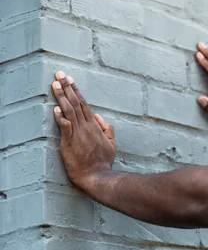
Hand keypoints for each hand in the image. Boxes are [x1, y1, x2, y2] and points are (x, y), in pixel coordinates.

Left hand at [52, 71, 116, 188]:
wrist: (96, 175)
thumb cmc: (103, 161)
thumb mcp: (112, 144)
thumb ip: (107, 129)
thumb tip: (99, 116)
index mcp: (95, 126)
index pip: (84, 104)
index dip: (76, 91)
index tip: (70, 80)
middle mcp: (86, 127)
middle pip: (76, 103)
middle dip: (67, 87)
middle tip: (60, 74)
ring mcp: (78, 134)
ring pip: (69, 111)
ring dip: (61, 97)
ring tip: (55, 84)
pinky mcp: (70, 143)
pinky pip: (65, 127)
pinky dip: (60, 117)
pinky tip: (55, 108)